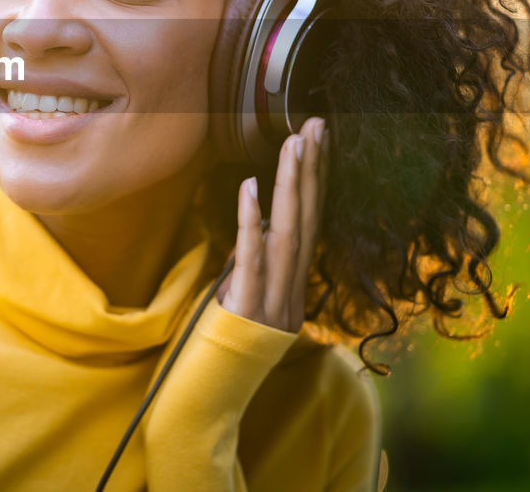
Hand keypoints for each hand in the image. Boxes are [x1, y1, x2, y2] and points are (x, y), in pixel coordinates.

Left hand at [217, 117, 327, 332]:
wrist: (210, 405)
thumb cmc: (223, 352)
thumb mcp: (245, 303)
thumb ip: (255, 267)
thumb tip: (254, 225)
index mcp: (293, 289)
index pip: (310, 224)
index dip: (317, 181)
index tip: (319, 139)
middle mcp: (290, 293)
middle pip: (306, 221)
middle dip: (312, 170)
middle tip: (315, 124)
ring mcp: (270, 303)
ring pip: (287, 234)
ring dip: (291, 185)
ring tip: (293, 143)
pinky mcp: (244, 311)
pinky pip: (250, 260)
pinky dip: (251, 222)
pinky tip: (250, 187)